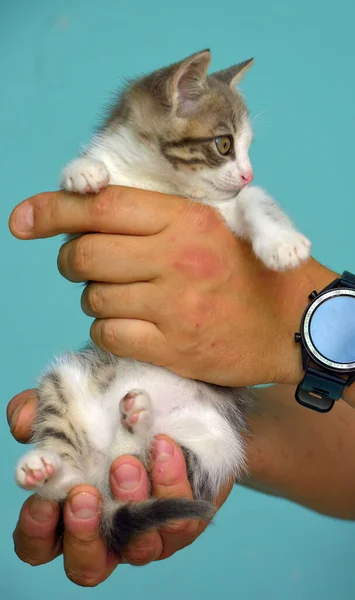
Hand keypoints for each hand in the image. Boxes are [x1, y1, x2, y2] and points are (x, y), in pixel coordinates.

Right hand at [8, 390, 231, 585]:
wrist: (175, 388)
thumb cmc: (114, 401)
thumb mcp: (73, 395)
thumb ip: (41, 408)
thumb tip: (24, 424)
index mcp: (70, 508)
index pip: (41, 544)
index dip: (37, 530)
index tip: (44, 495)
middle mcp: (108, 529)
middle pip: (87, 566)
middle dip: (83, 534)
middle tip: (84, 494)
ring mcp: (148, 531)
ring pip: (139, 549)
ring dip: (129, 503)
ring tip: (126, 462)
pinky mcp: (184, 520)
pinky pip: (180, 524)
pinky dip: (170, 486)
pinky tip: (163, 447)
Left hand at [9, 187, 335, 387]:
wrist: (288, 322)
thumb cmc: (245, 268)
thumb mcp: (211, 222)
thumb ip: (153, 215)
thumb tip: (82, 218)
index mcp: (185, 220)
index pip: (102, 208)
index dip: (54, 210)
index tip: (23, 219)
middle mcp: (177, 259)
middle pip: (85, 255)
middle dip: (71, 260)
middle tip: (84, 264)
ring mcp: (175, 307)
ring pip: (93, 298)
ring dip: (95, 297)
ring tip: (126, 296)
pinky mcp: (174, 347)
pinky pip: (109, 334)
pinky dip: (108, 328)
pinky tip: (131, 324)